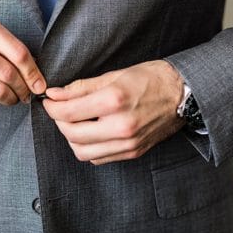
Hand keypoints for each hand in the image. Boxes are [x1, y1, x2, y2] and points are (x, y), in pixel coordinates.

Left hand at [42, 60, 185, 164]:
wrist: (184, 93)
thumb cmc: (152, 78)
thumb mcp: (116, 74)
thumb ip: (82, 87)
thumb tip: (55, 94)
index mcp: (115, 101)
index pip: (69, 112)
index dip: (52, 107)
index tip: (49, 101)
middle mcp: (120, 126)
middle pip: (72, 134)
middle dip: (59, 122)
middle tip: (60, 110)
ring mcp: (127, 142)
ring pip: (82, 151)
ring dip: (71, 137)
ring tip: (74, 122)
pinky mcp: (133, 152)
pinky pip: (98, 158)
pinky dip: (87, 148)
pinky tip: (91, 132)